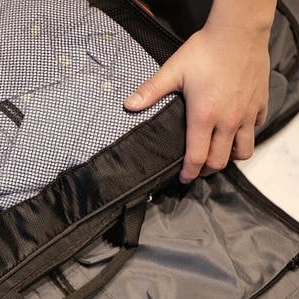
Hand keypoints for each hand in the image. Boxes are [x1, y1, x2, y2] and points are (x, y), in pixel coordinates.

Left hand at [124, 15, 271, 182]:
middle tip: (198, 170)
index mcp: (204, 116)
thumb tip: (129, 105)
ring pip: (243, 150)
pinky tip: (235, 130)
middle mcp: (227, 120)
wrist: (239, 32)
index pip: (197, 157)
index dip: (189, 172)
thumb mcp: (173, 71)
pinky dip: (246, 135)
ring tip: (218, 155)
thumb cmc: (206, 50)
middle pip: (220, 161)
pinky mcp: (260, 104)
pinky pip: (255, 129)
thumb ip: (150, 91)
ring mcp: (246, 114)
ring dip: (229, 158)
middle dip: (207, 170)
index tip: (184, 178)